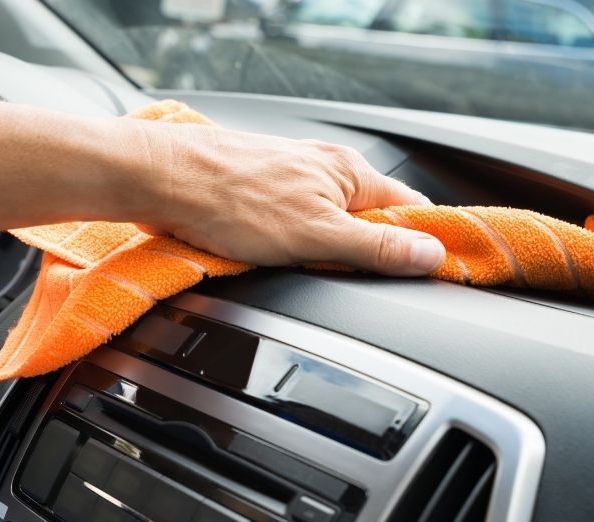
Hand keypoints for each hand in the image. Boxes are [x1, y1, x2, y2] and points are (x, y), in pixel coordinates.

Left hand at [132, 121, 444, 275]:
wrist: (164, 181)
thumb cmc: (232, 199)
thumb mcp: (317, 235)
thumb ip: (376, 247)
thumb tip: (429, 254)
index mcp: (349, 173)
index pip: (410, 208)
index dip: (422, 241)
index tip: (429, 271)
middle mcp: (323, 171)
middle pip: (368, 220)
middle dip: (364, 254)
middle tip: (347, 279)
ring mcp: (291, 181)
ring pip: (327, 226)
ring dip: (323, 253)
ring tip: (301, 265)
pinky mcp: (261, 194)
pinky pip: (293, 227)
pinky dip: (292, 247)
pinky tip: (274, 256)